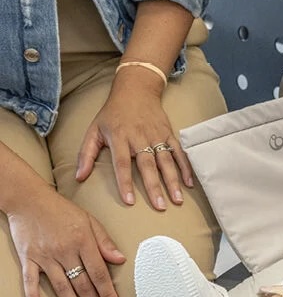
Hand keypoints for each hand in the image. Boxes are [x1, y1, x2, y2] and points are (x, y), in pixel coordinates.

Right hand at [7, 186, 124, 296]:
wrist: (28, 198)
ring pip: (61, 287)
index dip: (108, 293)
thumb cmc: (62, 210)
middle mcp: (65, 251)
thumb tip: (121, 260)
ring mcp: (45, 255)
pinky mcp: (27, 257)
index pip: (99, 273)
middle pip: (82, 284)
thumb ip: (104, 241)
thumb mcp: (89, 220)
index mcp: (83, 241)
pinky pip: (30, 281)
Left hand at [74, 68, 193, 209]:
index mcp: (119, 137)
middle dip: (154, 187)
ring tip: (177, 200)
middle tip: (160, 207)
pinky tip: (189, 184)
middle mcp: (139, 137)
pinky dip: (185, 168)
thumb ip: (85, 154)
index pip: (122, 163)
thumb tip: (79, 177)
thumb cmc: (112, 113)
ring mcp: (157, 135)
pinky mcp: (169, 133)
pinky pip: (179, 152)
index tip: (130, 201)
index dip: (125, 182)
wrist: (135, 89)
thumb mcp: (94, 130)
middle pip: (147, 165)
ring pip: (166, 161)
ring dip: (172, 181)